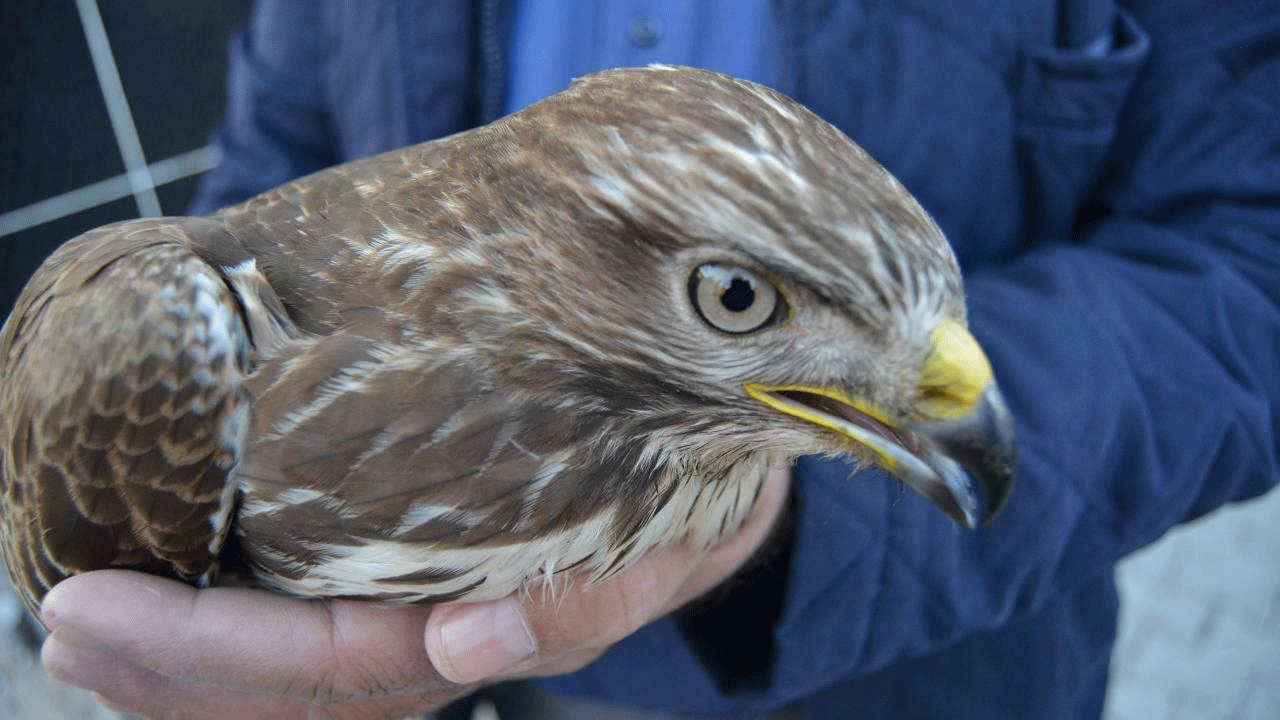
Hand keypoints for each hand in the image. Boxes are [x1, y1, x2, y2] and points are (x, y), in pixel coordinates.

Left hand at [39, 463, 790, 719]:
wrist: (726, 421)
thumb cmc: (706, 463)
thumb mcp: (683, 525)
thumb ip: (593, 596)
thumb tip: (470, 650)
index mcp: (506, 628)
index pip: (345, 669)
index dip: (218, 658)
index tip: (97, 605)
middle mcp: (454, 639)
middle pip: (299, 689)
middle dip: (172, 667)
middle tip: (60, 615)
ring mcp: (430, 611)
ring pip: (294, 676)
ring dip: (182, 658)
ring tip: (80, 619)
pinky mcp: (419, 568)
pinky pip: (315, 623)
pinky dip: (231, 619)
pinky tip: (167, 589)